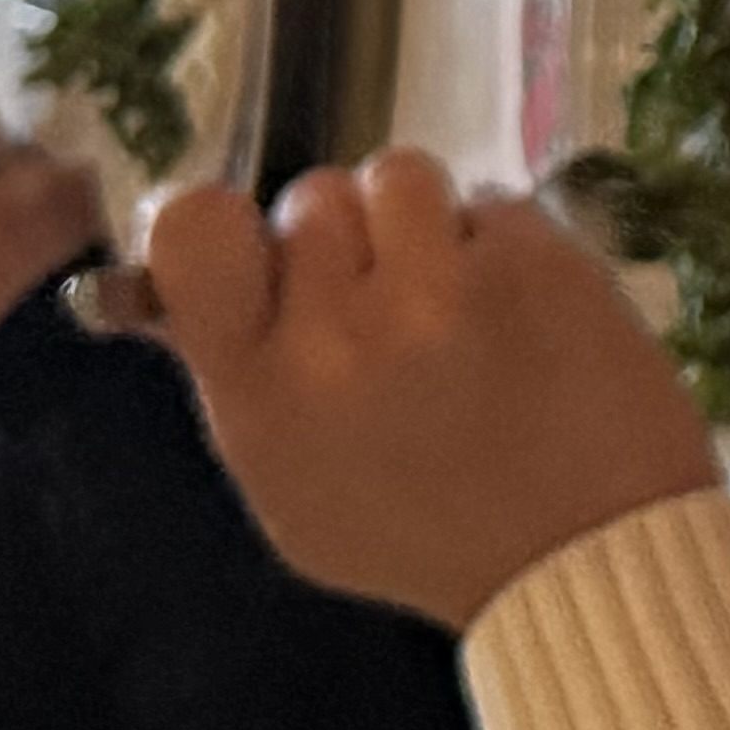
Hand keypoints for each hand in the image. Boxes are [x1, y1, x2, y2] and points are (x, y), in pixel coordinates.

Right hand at [141, 150, 721, 630]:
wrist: (579, 555)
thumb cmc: (423, 530)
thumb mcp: (290, 479)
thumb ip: (234, 372)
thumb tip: (150, 285)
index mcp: (260, 390)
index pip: (194, 225)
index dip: (221, 218)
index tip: (258, 246)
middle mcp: (340, 331)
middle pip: (309, 193)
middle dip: (346, 238)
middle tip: (386, 301)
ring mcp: (443, 288)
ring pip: (398, 174)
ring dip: (422, 224)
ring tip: (452, 296)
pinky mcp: (537, 258)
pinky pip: (489, 200)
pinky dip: (499, 243)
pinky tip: (519, 312)